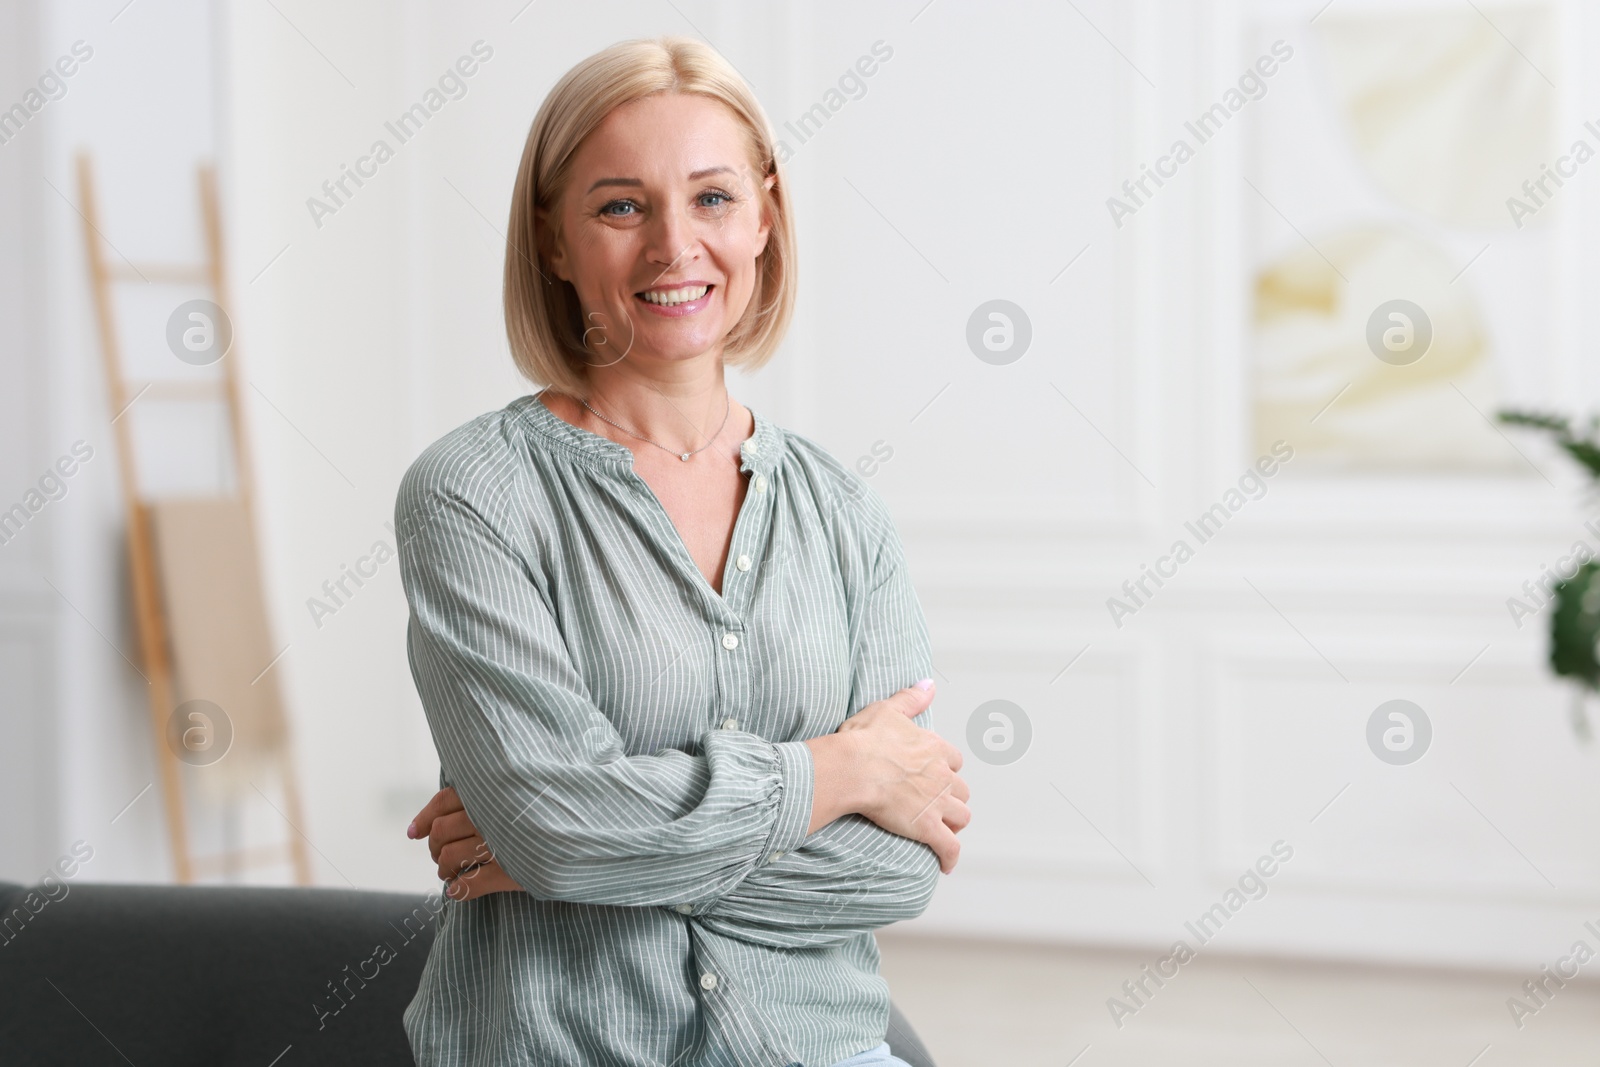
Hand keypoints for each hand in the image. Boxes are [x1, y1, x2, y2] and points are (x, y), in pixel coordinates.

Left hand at [408, 786, 524, 900]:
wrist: (581, 839)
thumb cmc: (534, 819)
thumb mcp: (508, 800)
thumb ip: (472, 804)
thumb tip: (413, 831)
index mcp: (489, 795)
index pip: (443, 802)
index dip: (423, 819)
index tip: (413, 833)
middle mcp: (492, 816)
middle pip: (440, 831)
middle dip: (435, 848)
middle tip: (441, 857)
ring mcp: (499, 844)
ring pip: (449, 857)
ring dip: (444, 870)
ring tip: (449, 874)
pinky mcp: (509, 873)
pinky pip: (468, 885)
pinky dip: (458, 890)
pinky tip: (457, 890)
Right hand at [809, 682, 971, 873]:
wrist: (853, 768)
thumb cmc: (864, 740)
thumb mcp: (888, 709)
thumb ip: (911, 698)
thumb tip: (928, 684)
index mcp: (934, 748)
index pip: (953, 760)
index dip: (945, 768)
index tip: (935, 774)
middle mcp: (942, 775)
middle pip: (961, 790)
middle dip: (952, 797)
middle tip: (938, 804)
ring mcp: (937, 802)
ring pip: (961, 816)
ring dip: (955, 824)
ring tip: (943, 830)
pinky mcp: (928, 827)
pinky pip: (949, 847)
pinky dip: (950, 857)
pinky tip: (945, 864)